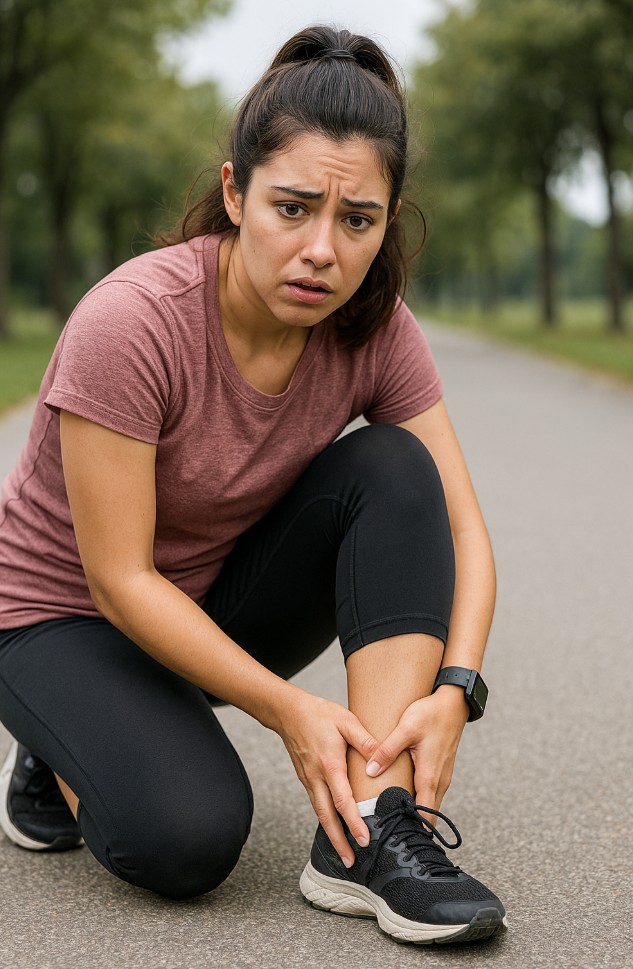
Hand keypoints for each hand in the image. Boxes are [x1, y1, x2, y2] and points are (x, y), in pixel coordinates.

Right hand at [276, 689, 377, 866]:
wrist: (288, 711)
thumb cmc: (319, 713)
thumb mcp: (347, 721)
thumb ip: (366, 741)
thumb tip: (382, 759)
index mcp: (329, 765)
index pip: (342, 801)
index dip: (353, 822)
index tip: (364, 839)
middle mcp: (316, 777)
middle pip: (327, 817)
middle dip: (338, 842)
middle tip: (351, 862)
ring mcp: (308, 779)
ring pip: (320, 813)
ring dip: (332, 835)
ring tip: (344, 854)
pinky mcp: (306, 778)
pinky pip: (317, 803)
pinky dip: (326, 819)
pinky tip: (334, 828)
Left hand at [366, 686, 469, 821]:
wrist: (453, 702)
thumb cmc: (431, 714)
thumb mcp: (405, 729)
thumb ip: (387, 751)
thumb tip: (370, 771)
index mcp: (430, 775)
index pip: (424, 814)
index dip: (412, 827)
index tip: (396, 837)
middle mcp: (440, 780)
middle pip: (427, 813)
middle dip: (412, 823)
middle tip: (390, 831)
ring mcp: (443, 775)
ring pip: (430, 802)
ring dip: (416, 812)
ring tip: (394, 817)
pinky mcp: (441, 769)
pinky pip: (432, 792)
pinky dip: (421, 799)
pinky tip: (405, 796)